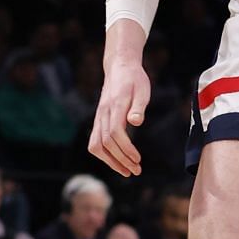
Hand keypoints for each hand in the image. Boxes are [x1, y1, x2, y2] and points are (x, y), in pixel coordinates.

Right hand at [89, 57, 151, 176]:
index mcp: (115, 105)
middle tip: (136, 171)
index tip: (138, 159)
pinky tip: (117, 161)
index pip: (115, 132)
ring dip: (111, 161)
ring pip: (96, 145)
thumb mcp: (143, 90)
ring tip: (126, 171)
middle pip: (106, 143)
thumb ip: (139, 107)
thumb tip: (135, 122)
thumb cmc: (135, 79)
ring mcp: (98, 117)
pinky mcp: (98, 120)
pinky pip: (95, 141)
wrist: (119, 67)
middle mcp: (103, 113)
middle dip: (120, 160)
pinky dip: (104, 154)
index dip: (125, 148)